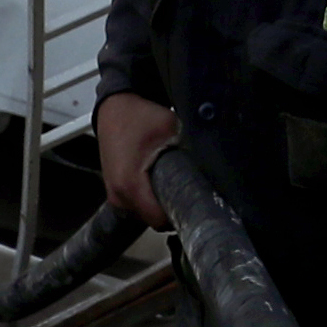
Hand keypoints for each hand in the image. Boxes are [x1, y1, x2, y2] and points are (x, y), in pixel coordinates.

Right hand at [95, 92, 180, 227]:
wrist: (114, 106)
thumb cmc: (137, 116)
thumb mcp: (170, 128)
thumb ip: (190, 147)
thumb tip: (213, 162)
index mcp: (130, 185)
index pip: (160, 220)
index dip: (180, 215)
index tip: (193, 205)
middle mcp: (119, 194)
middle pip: (152, 219)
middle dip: (171, 209)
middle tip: (188, 192)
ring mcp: (114, 193)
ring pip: (144, 212)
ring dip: (159, 204)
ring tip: (173, 184)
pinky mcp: (114, 188)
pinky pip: (136, 203)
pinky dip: (149, 197)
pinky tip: (158, 181)